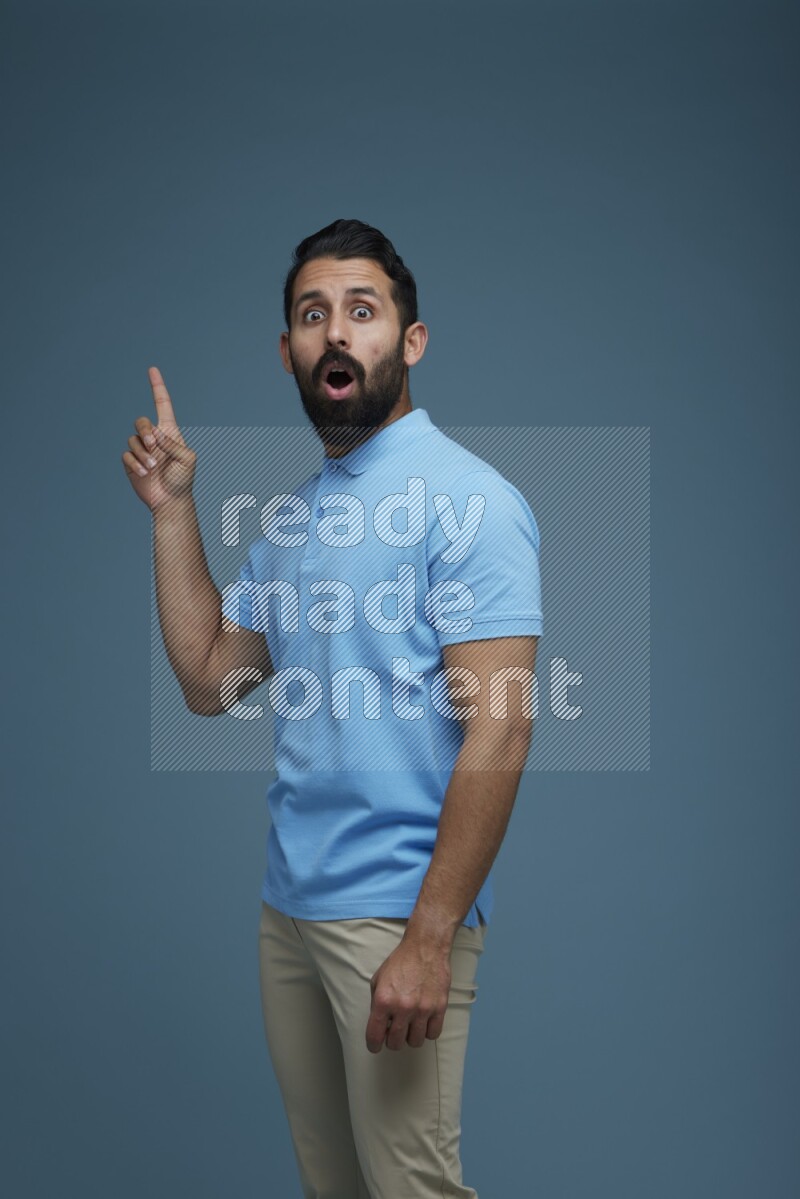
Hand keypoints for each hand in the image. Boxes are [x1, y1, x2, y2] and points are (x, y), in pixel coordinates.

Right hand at [122, 366, 196, 511]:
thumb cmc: (183, 480)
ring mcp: (142, 450)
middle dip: (144, 431)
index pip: (162, 404)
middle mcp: (154, 438)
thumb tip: (155, 435)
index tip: (152, 369)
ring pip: (132, 440)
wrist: (171, 501)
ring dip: (141, 453)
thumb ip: (174, 444)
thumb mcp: (188, 459)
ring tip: (151, 468)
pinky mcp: (131, 462)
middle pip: (141, 421)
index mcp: (169, 432)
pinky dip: (133, 463)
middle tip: (152, 445)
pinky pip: (126, 455)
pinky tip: (143, 474)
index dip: (157, 387)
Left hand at [366, 936, 451, 1052]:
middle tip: (395, 1032)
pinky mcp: (439, 1008)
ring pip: (415, 1042)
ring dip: (411, 1036)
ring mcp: (423, 1009)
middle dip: (393, 1041)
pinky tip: (424, 1021)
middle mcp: (402, 1007)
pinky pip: (433, 1034)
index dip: (373, 1045)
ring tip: (411, 1025)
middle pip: (396, 1043)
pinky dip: (428, 1031)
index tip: (375, 1046)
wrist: (426, 947)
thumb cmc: (401, 961)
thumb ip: (377, 1003)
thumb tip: (379, 1024)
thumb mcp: (378, 979)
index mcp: (384, 1000)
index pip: (375, 1036)